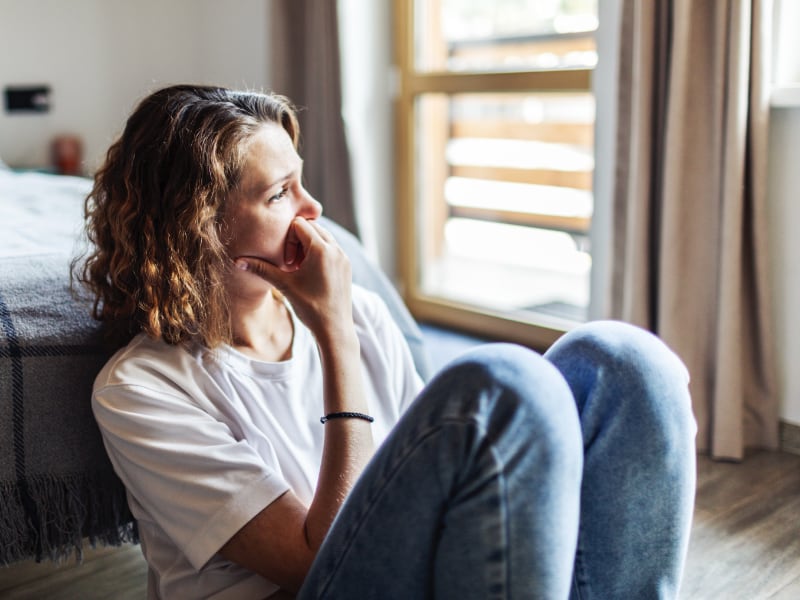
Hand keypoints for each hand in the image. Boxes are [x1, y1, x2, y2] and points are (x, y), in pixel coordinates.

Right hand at [235, 218, 353, 343]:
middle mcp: (336, 249)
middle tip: (291, 264)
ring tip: (300, 269)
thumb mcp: (283, 285)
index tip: (286, 261)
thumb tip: (237, 262)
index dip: (287, 238)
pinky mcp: (346, 265)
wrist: (334, 328)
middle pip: (312, 227)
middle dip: (298, 240)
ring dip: (308, 246)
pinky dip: (319, 253)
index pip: (299, 224)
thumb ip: (261, 269)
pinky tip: (310, 274)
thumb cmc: (309, 307)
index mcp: (321, 249)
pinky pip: (331, 248)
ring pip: (323, 236)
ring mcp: (343, 257)